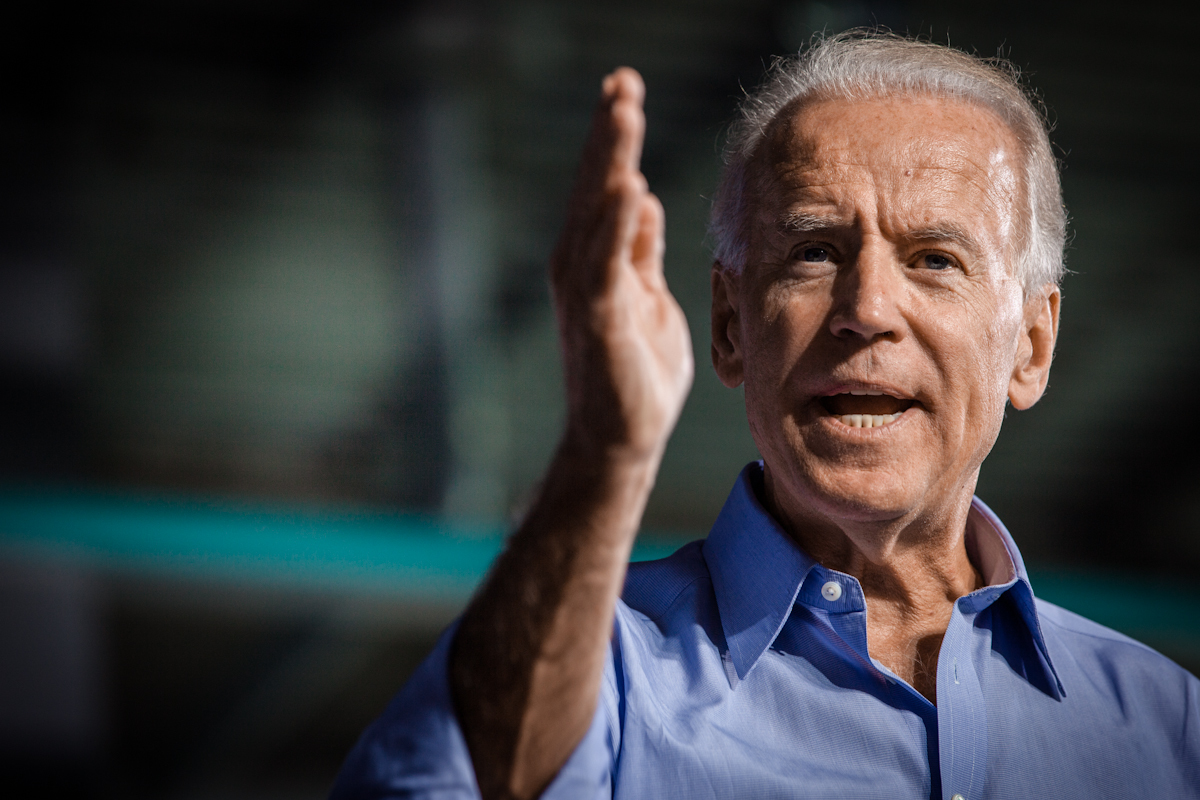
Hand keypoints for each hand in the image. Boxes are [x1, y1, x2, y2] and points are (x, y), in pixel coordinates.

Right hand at [551, 68, 693, 463]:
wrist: (620, 435)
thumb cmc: (636, 371)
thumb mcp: (648, 297)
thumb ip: (641, 251)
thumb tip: (645, 200)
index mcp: (597, 257)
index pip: (606, 186)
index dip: (615, 138)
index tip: (626, 89)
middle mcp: (582, 265)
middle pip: (595, 186)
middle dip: (610, 132)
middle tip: (622, 80)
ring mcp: (586, 290)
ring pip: (596, 212)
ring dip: (610, 160)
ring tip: (623, 110)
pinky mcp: (598, 319)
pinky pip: (606, 264)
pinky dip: (615, 226)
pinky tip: (630, 188)